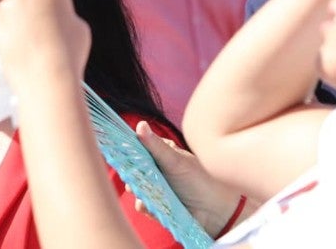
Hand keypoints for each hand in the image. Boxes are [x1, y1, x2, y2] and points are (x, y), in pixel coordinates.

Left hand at [0, 0, 89, 89]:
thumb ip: (59, 2)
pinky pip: (3, 17)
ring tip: (35, 38)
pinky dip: (12, 28)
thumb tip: (51, 4)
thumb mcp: (75, 22)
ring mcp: (8, 3)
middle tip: (41, 9)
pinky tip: (23, 47)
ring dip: (21, 11)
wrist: (47, 82)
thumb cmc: (70, 53)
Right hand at [135, 121, 250, 236]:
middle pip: (133, 170)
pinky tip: (151, 206)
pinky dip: (145, 206)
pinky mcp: (158, 207)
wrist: (217, 211)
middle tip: (132, 177)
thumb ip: (156, 146)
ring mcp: (157, 189)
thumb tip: (140, 125)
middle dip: (130, 174)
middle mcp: (157, 170)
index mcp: (161, 154)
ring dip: (137, 191)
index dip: (127, 151)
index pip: (138, 148)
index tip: (119, 153)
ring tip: (144, 193)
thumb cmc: (200, 180)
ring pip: (136, 188)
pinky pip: (143, 206)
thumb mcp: (176, 161)